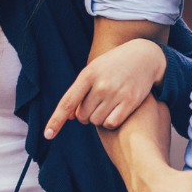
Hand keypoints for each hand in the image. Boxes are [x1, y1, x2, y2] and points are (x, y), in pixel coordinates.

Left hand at [44, 38, 166, 136]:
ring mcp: (116, 93)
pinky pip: (111, 123)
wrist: (144, 56)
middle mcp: (101, 85)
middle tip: (96, 103)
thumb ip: (79, 92)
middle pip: (82, 116)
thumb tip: (69, 117)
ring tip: (107, 104)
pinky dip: (110, 122)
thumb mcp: (93, 71)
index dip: (56, 120)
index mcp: (87, 75)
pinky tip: (115, 112)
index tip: (48, 135)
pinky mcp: (130, 101)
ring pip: (96, 121)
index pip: (67, 102)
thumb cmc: (112, 65)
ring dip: (98, 118)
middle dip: (85, 114)